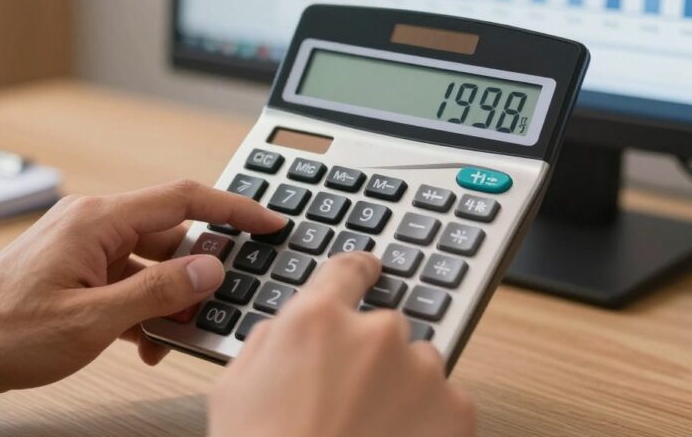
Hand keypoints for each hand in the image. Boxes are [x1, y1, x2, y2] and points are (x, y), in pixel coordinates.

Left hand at [0, 179, 286, 398]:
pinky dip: (143, 306)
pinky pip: (127, 278)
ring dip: (168, 297)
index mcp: (99, 220)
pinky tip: (146, 340)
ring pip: (151, 262)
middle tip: (217, 304)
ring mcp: (84, 245)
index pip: (184, 198)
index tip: (267, 222)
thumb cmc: (6, 331)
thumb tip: (209, 270)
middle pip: (171, 234)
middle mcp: (94, 223)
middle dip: (198, 273)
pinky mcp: (76, 268)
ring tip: (172, 335)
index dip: (233, 208)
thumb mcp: (93, 320)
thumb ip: (157, 292)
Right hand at [209, 252, 475, 436]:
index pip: (348, 270)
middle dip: (372, 356)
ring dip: (404, 387)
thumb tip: (287, 332)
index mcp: (316, 320)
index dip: (360, 271)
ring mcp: (421, 371)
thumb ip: (269, 342)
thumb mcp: (234, 388)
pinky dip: (430, 420)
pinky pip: (447, 402)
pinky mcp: (456, 410)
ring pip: (420, 365)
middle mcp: (375, 334)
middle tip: (349, 398)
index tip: (370, 271)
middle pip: (385, 328)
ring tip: (373, 428)